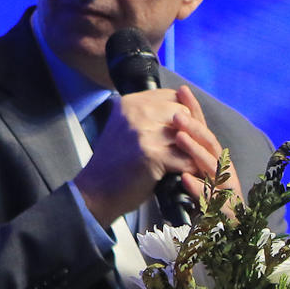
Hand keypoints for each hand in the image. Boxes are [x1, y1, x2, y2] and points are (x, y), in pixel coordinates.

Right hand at [75, 85, 239, 225]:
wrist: (95, 191)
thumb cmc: (114, 164)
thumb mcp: (126, 128)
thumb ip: (149, 116)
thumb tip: (185, 111)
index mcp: (130, 102)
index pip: (173, 97)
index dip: (183, 115)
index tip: (183, 131)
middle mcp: (136, 112)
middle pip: (184, 113)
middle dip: (191, 133)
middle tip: (190, 150)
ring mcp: (143, 132)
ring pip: (188, 136)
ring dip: (193, 152)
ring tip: (192, 164)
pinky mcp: (151, 155)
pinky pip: (185, 159)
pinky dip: (190, 170)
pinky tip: (186, 175)